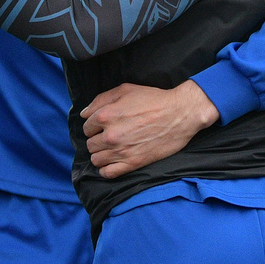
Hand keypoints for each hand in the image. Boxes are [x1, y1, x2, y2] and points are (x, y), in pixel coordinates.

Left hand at [82, 80, 219, 178]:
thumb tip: (84, 113)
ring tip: (111, 150)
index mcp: (106, 115)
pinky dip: (106, 169)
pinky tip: (113, 163)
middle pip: (90, 144)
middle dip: (97, 140)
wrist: (180, 113)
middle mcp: (111, 135)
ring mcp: (121, 151)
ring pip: (96, 160)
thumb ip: (101, 100)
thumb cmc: (154, 99)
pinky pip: (108, 173)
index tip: (104, 126)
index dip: (94, 126)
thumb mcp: (126, 90)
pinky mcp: (133, 163)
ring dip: (101, 155)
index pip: (86, 127)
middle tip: (110, 137)